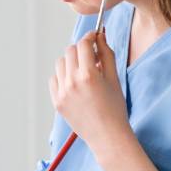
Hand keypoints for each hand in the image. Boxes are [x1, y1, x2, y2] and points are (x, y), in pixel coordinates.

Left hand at [50, 30, 133, 158]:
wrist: (107, 135)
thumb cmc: (115, 107)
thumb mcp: (114, 78)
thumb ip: (106, 54)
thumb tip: (100, 36)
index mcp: (88, 75)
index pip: (83, 44)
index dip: (90, 37)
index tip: (95, 37)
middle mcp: (71, 82)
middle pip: (70, 51)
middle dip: (81, 49)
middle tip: (92, 55)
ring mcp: (61, 93)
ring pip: (60, 64)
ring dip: (71, 62)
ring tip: (84, 71)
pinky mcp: (56, 102)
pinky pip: (54, 79)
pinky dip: (63, 76)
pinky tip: (75, 83)